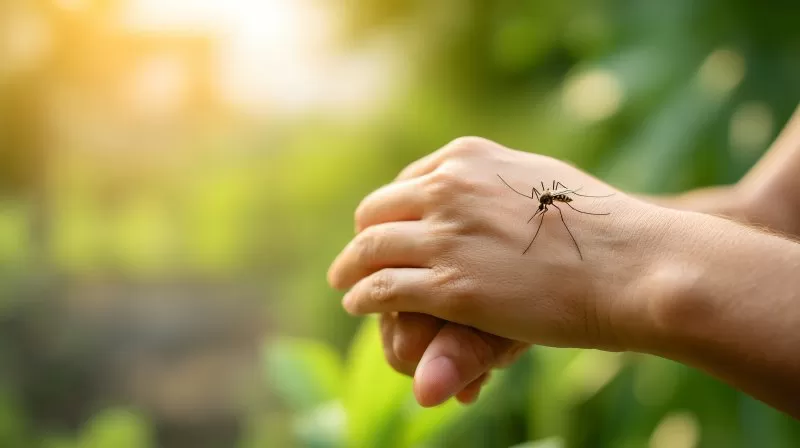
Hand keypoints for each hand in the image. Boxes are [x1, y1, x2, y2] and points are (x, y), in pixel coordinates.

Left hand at [328, 137, 665, 404]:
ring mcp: (446, 236)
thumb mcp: (540, 178)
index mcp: (468, 158)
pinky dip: (363, 297)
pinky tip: (359, 305)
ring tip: (347, 286)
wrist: (632, 264)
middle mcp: (448, 188)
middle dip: (364, 240)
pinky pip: (382, 289)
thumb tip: (484, 192)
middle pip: (376, 212)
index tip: (387, 234)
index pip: (405, 184)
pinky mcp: (450, 287)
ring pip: (369, 251)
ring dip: (351, 271)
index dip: (390, 214)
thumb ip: (499, 183)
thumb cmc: (599, 227)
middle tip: (356, 262)